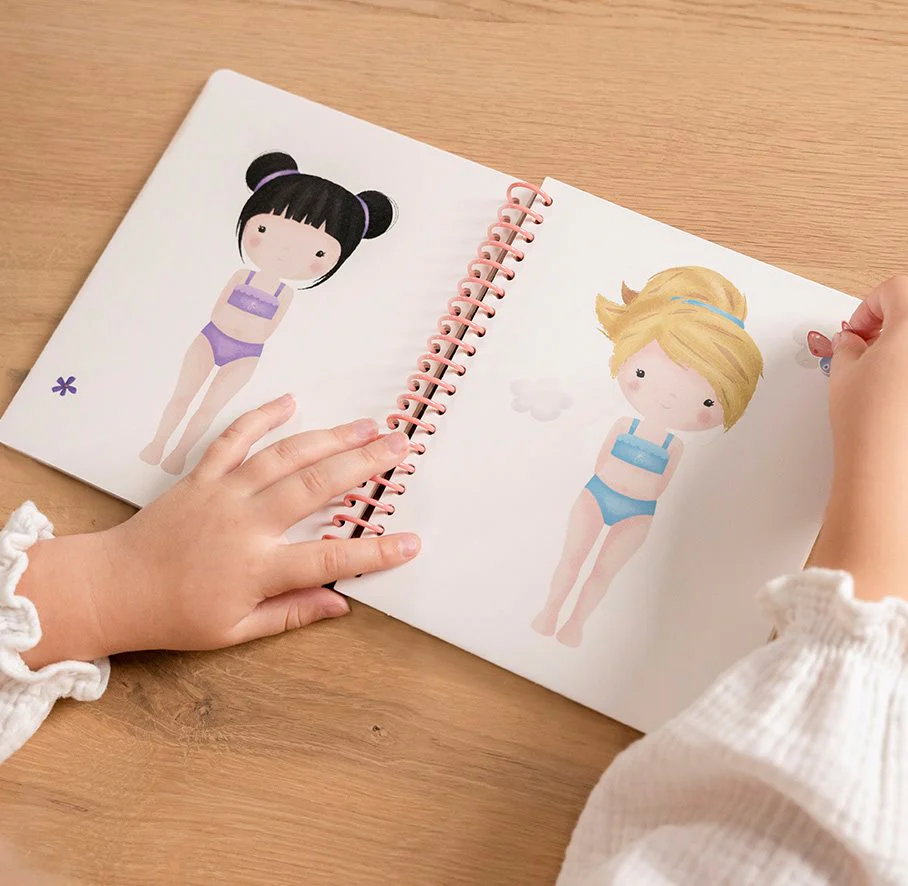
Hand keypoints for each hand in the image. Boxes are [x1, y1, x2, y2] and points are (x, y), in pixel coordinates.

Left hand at [19, 395, 419, 667]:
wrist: (114, 587)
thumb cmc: (175, 615)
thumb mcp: (236, 631)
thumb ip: (292, 614)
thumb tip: (341, 604)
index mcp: (257, 568)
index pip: (330, 558)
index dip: (375, 551)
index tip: (411, 542)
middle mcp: (245, 524)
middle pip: (315, 487)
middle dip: (363, 464)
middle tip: (399, 446)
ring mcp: (223, 493)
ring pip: (284, 456)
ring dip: (329, 437)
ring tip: (365, 426)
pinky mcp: (202, 476)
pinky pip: (234, 439)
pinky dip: (261, 417)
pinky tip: (289, 402)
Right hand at [810, 275, 907, 599]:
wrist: (892, 470)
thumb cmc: (872, 422)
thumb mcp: (845, 372)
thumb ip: (850, 344)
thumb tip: (855, 341)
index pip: (894, 289)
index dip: (868, 307)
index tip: (856, 331)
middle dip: (891, 326)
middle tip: (871, 349)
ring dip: (904, 353)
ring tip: (885, 378)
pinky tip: (901, 399)